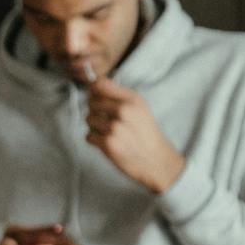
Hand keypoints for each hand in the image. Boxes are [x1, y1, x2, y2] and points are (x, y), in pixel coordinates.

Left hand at [84, 77, 186, 194]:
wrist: (156, 160)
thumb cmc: (145, 133)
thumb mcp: (139, 107)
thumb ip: (117, 95)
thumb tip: (91, 86)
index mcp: (131, 99)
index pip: (99, 84)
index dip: (93, 91)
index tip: (96, 98)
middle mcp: (123, 111)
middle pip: (91, 103)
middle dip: (96, 112)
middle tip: (109, 122)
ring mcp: (115, 127)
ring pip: (88, 119)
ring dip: (95, 127)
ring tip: (110, 133)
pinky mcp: (108, 144)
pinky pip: (88, 136)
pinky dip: (95, 140)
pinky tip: (108, 143)